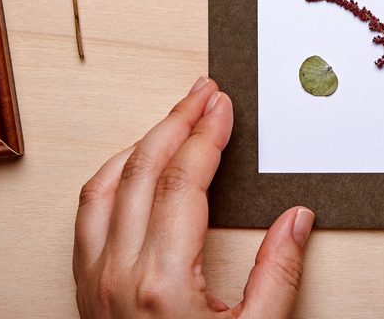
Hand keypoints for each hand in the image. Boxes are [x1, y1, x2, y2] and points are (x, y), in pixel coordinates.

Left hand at [74, 77, 313, 317]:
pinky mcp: (84, 290)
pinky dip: (113, 174)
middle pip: (144, 168)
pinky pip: (87, 213)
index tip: (224, 104)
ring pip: (107, 183)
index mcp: (162, 283)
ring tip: (175, 117)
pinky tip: (135, 164)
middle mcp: (117, 274)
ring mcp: (93, 282)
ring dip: (142, 141)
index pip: (184, 180)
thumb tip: (298, 217)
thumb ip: (279, 276)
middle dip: (176, 120)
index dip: (206, 134)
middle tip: (204, 92)